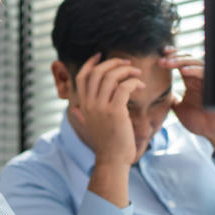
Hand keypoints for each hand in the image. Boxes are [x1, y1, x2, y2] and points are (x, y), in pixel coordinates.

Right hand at [72, 53, 143, 167]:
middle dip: (114, 63)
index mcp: (83, 105)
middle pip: (98, 72)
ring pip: (112, 77)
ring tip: (137, 73)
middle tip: (127, 63)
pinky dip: (133, 82)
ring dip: (126, 70)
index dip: (91, 62)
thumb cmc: (105, 144)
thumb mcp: (89, 127)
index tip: (101, 54)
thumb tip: (74, 111)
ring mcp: (101, 107)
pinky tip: (140, 85)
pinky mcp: (115, 111)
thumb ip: (81, 116)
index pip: (82, 76)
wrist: (112, 160)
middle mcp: (89, 104)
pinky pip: (124, 87)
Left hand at [159, 47, 214, 158]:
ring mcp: (208, 82)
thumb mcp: (180, 110)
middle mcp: (199, 79)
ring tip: (168, 62)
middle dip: (174, 56)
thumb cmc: (202, 122)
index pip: (181, 63)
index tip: (159, 55)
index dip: (171, 56)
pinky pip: (205, 74)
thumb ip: (172, 100)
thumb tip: (159, 96)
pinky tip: (183, 71)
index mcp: (191, 82)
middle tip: (161, 59)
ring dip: (181, 61)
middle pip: (188, 59)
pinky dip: (195, 70)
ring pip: (196, 62)